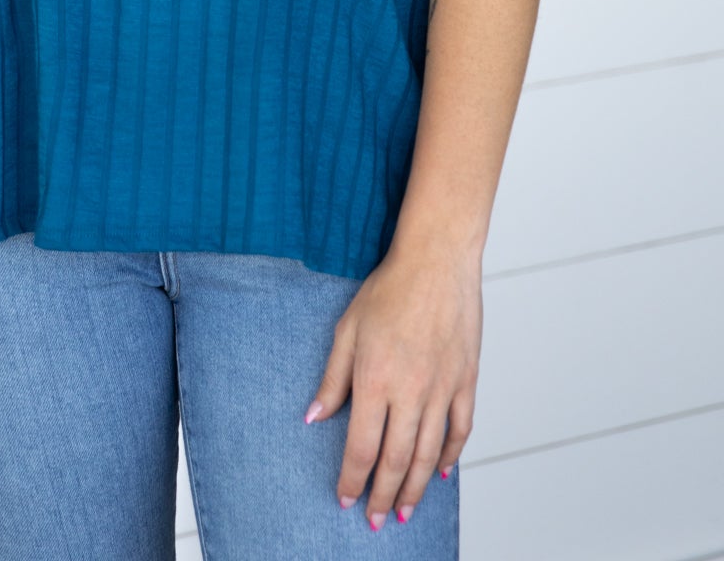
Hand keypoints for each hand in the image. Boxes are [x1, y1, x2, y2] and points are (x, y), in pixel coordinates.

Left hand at [305, 242, 480, 529]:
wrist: (437, 261)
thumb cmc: (388, 289)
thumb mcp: (347, 328)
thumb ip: (332, 378)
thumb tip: (314, 417)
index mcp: (375, 378)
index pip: (361, 446)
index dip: (352, 478)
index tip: (345, 499)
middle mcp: (411, 390)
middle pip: (397, 460)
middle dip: (382, 495)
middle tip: (374, 519)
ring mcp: (443, 388)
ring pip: (430, 454)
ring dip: (416, 488)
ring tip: (403, 511)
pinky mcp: (466, 380)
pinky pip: (460, 430)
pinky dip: (452, 457)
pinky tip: (442, 473)